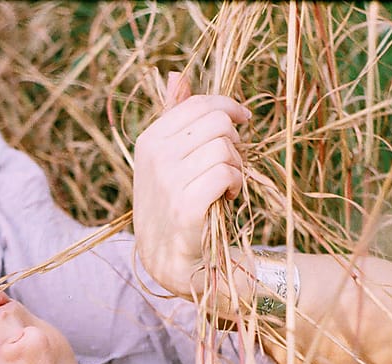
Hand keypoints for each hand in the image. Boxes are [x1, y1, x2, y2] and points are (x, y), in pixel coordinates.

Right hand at [133, 72, 251, 298]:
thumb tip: (178, 75)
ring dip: (237, 167)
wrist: (168, 261)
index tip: (242, 123)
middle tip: (231, 165)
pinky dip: (236, 185)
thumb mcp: (166, 158)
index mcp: (149, 140)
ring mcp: (168, 182)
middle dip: (234, 142)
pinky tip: (227, 198)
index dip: (229, 109)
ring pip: (226, 148)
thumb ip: (175, 117)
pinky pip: (226, 173)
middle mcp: (155, 157)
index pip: (199, 103)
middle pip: (217, 123)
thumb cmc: (172, 206)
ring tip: (227, 186)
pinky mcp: (185, 206)